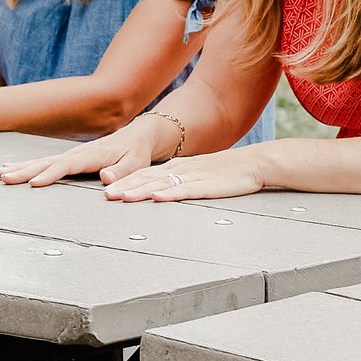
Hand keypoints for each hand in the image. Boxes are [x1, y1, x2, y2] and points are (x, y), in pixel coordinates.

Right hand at [0, 117, 165, 186]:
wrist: (137, 137)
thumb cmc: (136, 152)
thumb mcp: (136, 162)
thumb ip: (122, 171)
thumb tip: (105, 179)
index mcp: (91, 155)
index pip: (67, 166)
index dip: (50, 174)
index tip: (34, 183)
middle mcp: (76, 153)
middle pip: (46, 163)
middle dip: (24, 171)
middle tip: (4, 178)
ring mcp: (70, 155)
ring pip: (41, 162)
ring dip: (20, 168)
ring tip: (0, 174)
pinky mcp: (68, 158)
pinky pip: (44, 162)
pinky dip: (26, 165)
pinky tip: (11, 169)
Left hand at [102, 147, 269, 202]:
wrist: (254, 163)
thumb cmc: (227, 171)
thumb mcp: (197, 174)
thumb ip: (178, 182)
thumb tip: (159, 193)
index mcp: (177, 167)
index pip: (145, 174)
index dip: (125, 181)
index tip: (107, 189)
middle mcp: (181, 170)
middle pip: (148, 178)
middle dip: (125, 187)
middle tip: (106, 195)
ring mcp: (193, 177)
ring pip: (162, 184)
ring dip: (140, 191)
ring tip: (123, 197)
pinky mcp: (208, 186)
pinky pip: (186, 190)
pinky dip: (170, 194)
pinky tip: (158, 197)